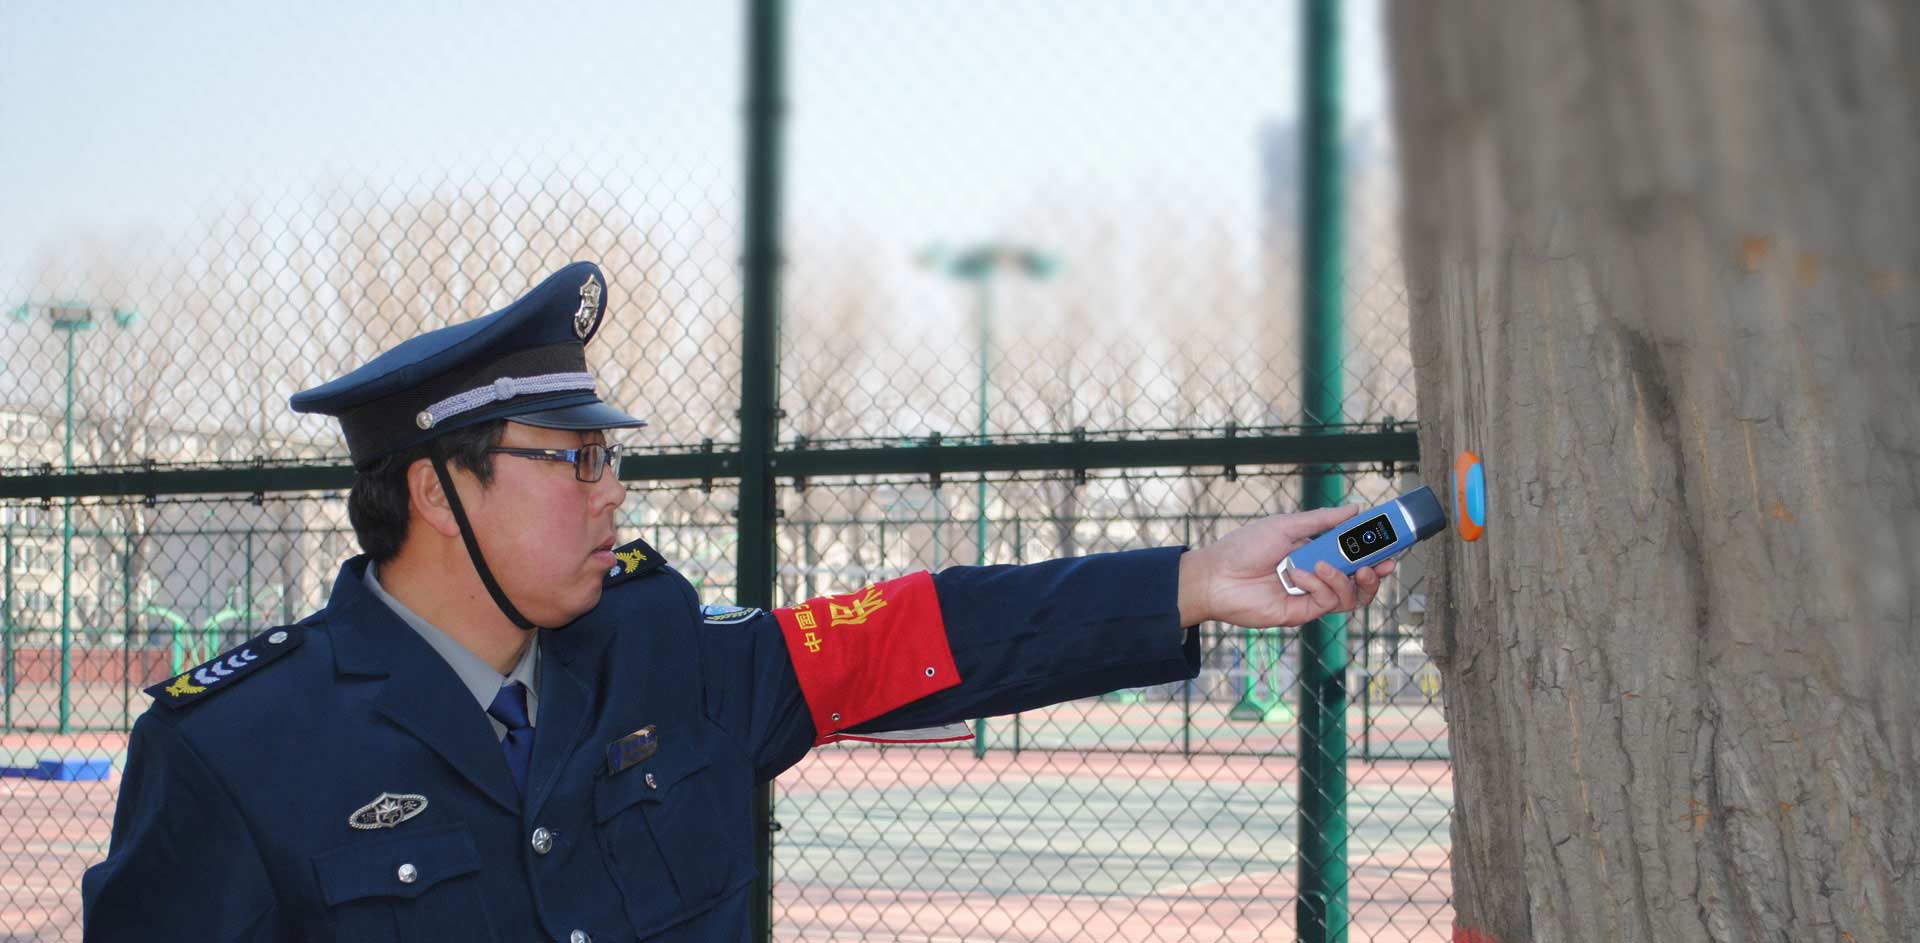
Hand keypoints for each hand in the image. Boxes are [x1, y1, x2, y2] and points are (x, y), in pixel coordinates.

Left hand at [1176, 506, 1395, 627]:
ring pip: (1350, 596)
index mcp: (1316, 552)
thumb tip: (1357, 509)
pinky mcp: (1301, 612)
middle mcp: (1317, 575)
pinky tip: (1299, 576)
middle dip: (1375, 573)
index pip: (1354, 554)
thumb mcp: (1287, 526)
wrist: (1216, 575)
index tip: (1392, 545)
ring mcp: (1311, 596)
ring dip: (1343, 579)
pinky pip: (1327, 603)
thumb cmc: (1245, 546)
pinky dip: (1319, 586)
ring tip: (1322, 566)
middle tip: (1381, 564)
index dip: (1375, 552)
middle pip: (1360, 580)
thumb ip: (1323, 520)